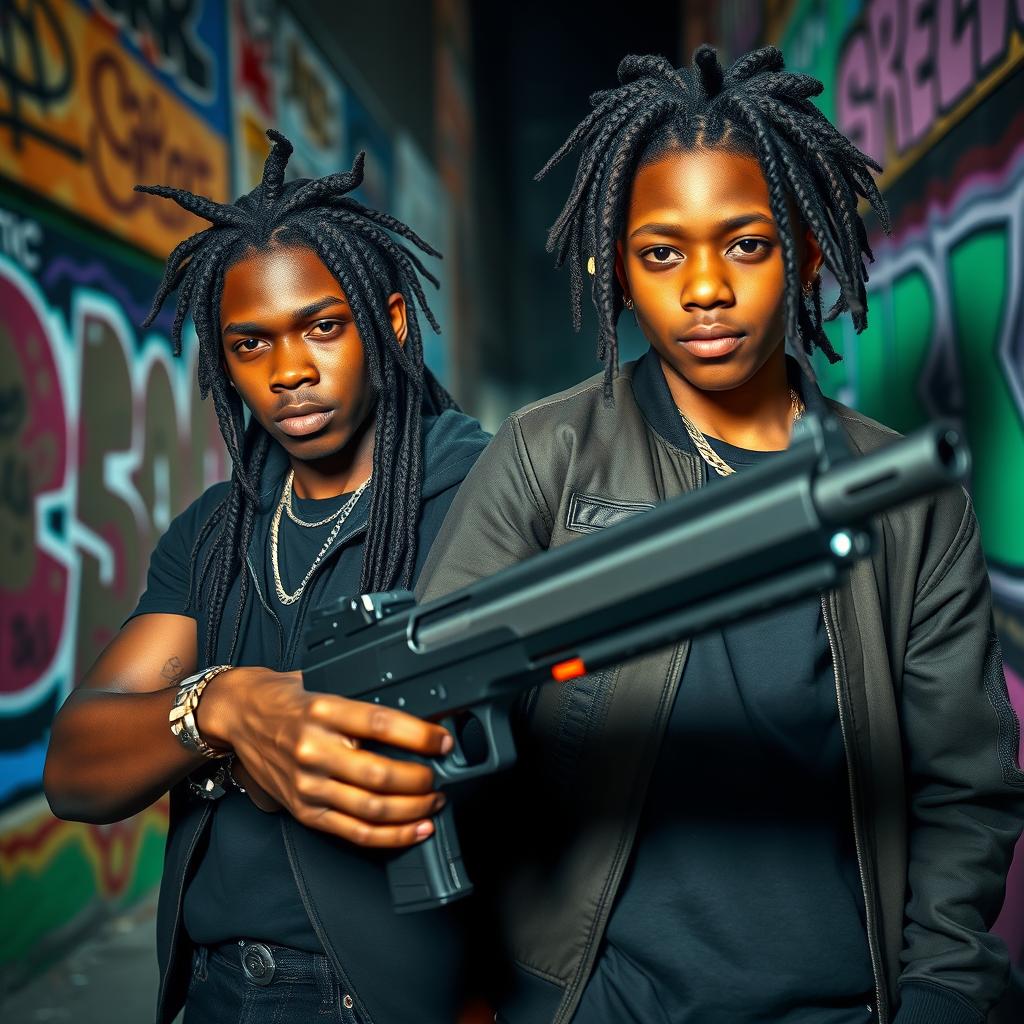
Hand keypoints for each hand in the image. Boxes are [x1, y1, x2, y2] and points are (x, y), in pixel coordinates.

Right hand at [198, 667, 452, 847]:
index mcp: (322, 711)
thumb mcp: (325, 687)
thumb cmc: (287, 699)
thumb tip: (420, 716)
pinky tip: (415, 828)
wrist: (239, 716)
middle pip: (380, 774)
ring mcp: (308, 784)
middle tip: (442, 774)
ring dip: (414, 809)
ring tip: (435, 801)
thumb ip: (363, 704)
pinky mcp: (305, 810)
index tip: (443, 741)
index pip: (379, 724)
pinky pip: (354, 832)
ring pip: (372, 808)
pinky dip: (392, 836)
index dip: (419, 736)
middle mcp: (313, 749)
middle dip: (422, 779)